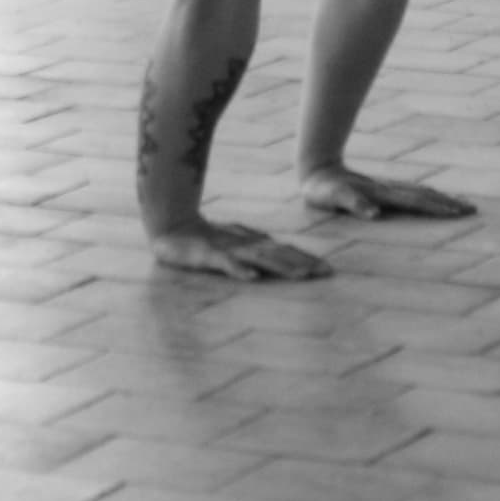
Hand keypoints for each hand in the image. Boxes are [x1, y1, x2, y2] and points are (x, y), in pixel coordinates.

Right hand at [150, 217, 331, 280]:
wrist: (170, 223)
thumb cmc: (203, 235)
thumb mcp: (233, 240)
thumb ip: (254, 245)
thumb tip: (279, 249)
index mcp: (251, 242)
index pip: (284, 251)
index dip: (306, 259)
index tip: (329, 270)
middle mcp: (244, 245)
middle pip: (279, 255)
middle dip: (304, 264)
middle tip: (329, 273)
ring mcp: (227, 249)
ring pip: (259, 258)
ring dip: (281, 266)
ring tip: (302, 275)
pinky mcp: (207, 256)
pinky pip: (226, 264)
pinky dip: (240, 269)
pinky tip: (253, 277)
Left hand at [300, 164, 475, 219]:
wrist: (315, 169)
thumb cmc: (322, 189)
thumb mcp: (333, 198)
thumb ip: (353, 204)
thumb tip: (374, 214)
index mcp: (382, 194)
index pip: (415, 202)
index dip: (436, 207)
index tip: (458, 213)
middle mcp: (388, 189)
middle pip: (424, 196)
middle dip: (448, 203)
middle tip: (473, 210)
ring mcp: (387, 188)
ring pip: (421, 192)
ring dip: (442, 199)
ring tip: (463, 205)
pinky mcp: (383, 191)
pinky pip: (412, 194)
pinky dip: (429, 198)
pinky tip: (435, 201)